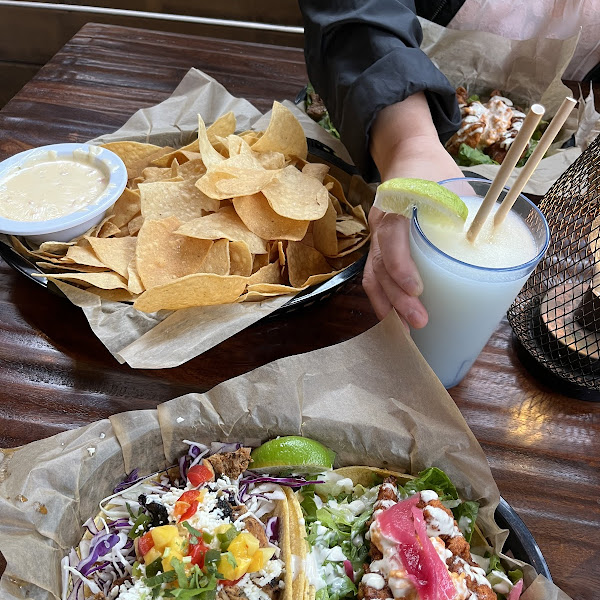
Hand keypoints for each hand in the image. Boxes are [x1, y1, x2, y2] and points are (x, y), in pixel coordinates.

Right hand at [363, 95, 463, 325]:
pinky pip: (375, 274)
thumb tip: (496, 244)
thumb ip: (467, 211)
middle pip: (381, 265)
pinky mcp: (381, 247)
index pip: (391, 237)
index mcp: (398, 203)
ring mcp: (377, 237)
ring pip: (374, 274)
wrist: (407, 155)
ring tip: (405, 330)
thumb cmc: (432, 170)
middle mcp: (381, 222)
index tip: (417, 290)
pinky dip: (383, 298)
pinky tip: (394, 317)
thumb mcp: (453, 184)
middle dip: (397, 298)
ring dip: (388, 304)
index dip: (401, 265)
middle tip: (419, 321)